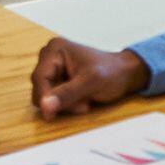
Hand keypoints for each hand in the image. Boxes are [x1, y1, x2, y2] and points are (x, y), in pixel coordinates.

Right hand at [30, 38, 146, 124]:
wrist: (125, 74)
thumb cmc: (112, 73)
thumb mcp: (91, 83)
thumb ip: (67, 94)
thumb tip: (44, 106)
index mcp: (55, 49)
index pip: (39, 77)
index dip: (44, 97)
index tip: (51, 115)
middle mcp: (50, 56)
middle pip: (40, 87)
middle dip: (60, 100)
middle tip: (83, 104)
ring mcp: (54, 68)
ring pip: (46, 95)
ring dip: (65, 104)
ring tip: (85, 101)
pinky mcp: (58, 78)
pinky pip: (54, 98)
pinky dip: (67, 103)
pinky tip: (82, 100)